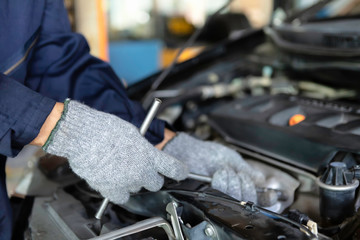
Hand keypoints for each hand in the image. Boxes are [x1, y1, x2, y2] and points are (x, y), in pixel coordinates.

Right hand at [43, 100, 188, 203]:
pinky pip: (122, 197)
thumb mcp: (133, 133)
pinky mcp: (111, 189)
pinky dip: (119, 190)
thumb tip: (146, 155)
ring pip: (137, 188)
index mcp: (149, 154)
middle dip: (151, 176)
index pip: (174, 168)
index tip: (181, 172)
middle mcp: (141, 171)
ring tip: (120, 168)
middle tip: (142, 168)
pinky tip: (114, 179)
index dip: (180, 171)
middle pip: (156, 183)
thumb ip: (144, 148)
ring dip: (132, 181)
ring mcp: (127, 182)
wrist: (83, 136)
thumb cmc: (105, 129)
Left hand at [163, 133, 263, 201]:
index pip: (258, 196)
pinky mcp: (210, 194)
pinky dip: (222, 180)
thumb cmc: (207, 153)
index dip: (266, 198)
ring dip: (232, 180)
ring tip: (223, 170)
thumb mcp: (232, 159)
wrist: (188, 152)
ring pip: (237, 196)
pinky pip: (223, 192)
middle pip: (250, 197)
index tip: (270, 195)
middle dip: (245, 183)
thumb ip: (247, 170)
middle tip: (237, 173)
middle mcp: (232, 190)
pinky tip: (218, 174)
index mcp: (240, 182)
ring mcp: (221, 194)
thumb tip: (262, 180)